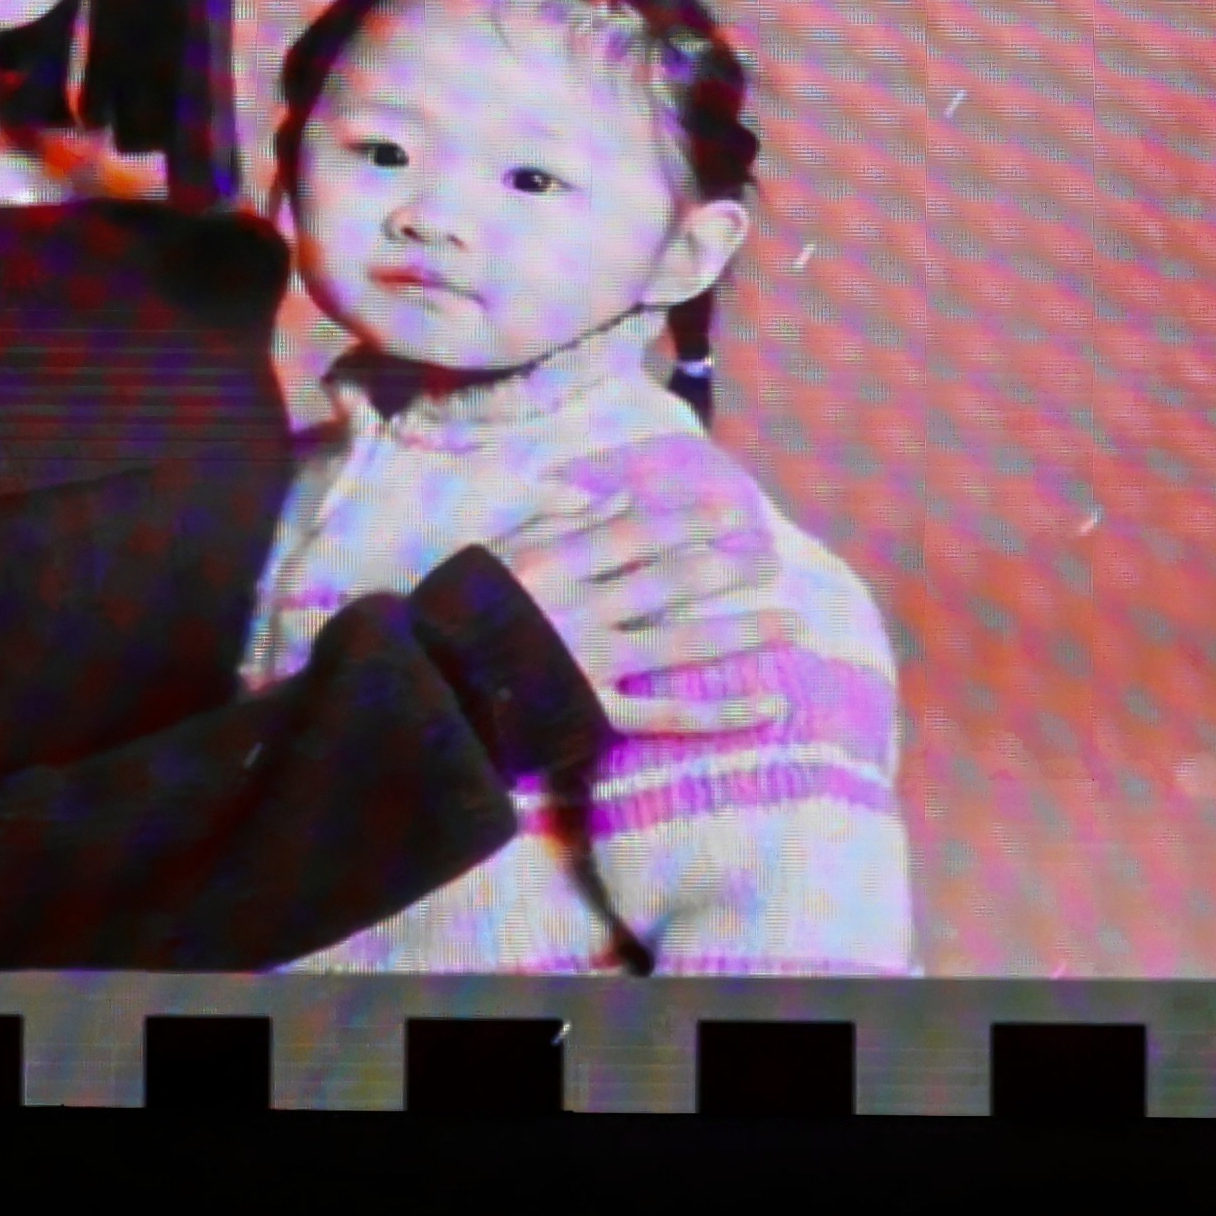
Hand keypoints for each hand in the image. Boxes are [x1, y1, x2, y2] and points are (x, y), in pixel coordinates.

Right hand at [486, 484, 791, 737]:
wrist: (423, 687)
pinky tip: (771, 707)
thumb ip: (560, 521)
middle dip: (725, 568)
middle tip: (772, 560)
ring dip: (740, 631)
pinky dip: (720, 716)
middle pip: (669, 583)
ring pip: (679, 644)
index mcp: (556, 565)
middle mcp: (582, 611)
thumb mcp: (500, 550)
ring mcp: (592, 664)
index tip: (732, 514)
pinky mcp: (594, 715)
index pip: (638, 535)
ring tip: (792, 621)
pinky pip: (667, 718)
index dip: (690, 522)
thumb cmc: (457, 611)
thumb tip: (620, 497)